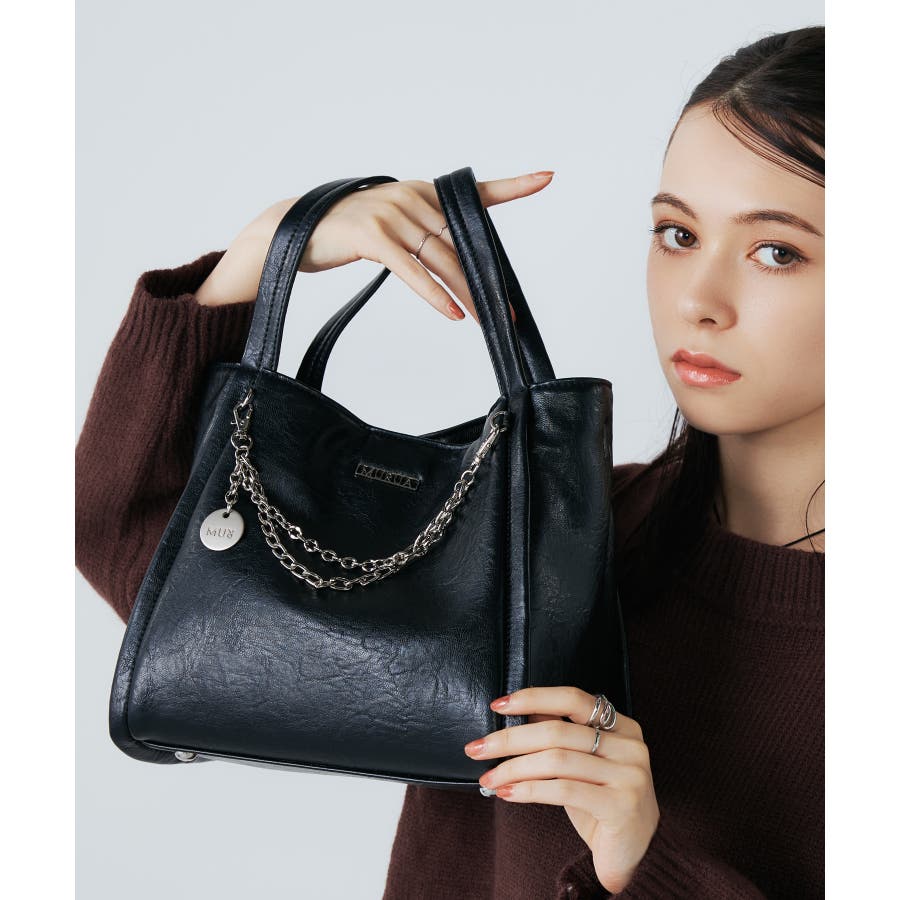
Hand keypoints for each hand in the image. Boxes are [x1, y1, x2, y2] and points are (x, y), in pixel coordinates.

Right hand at [196, 172, 555, 319]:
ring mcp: (391, 214)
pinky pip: (413, 271)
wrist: (294, 230)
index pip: (473, 192)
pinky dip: (434, 294)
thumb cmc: (345, 233)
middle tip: (508, 312)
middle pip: (461, 244)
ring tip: (487, 321)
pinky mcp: (372, 236)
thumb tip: (455, 266)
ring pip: (442, 260)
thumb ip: (422, 235)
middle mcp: (411, 197)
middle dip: (486, 281)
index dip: (512, 186)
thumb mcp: (390, 226)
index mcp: (420, 192)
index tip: (546, 178)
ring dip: (467, 295)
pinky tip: (453, 314)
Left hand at [463, 686, 659, 893]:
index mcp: (624, 727)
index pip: (572, 699)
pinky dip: (529, 790)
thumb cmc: (601, 803)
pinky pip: (563, 790)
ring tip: (489, 777)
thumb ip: (560, 734)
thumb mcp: (581, 764)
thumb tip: (524, 710)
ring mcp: (629, 775)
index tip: (498, 705)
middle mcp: (631, 746)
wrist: (634, 854)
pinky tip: (508, 794)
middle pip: (558, 731)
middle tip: (478, 748)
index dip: (533, 698)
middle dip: (510, 739)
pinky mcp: (621, 806)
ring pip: (556, 760)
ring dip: (513, 768)